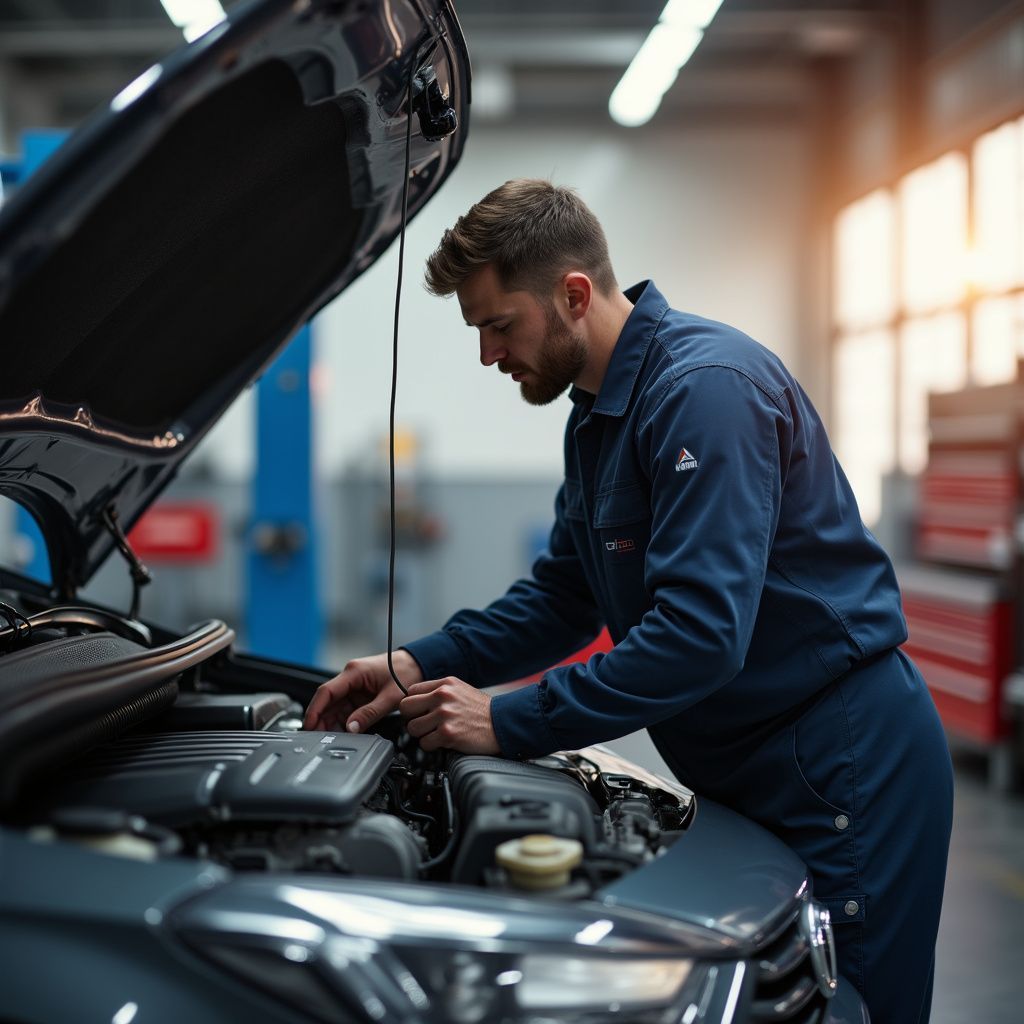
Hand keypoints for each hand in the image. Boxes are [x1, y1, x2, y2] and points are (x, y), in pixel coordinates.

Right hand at [304, 649, 423, 733]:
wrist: (418, 664)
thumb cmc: (406, 673)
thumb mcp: (390, 696)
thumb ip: (370, 713)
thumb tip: (351, 728)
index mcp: (354, 672)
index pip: (326, 692)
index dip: (315, 710)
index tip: (310, 725)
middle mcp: (350, 677)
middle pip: (327, 701)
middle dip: (321, 720)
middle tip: (319, 738)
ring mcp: (354, 685)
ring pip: (335, 706)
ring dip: (332, 722)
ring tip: (330, 738)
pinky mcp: (359, 693)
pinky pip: (346, 708)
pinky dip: (343, 721)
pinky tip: (343, 732)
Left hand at [399, 676, 500, 753]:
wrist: (502, 723)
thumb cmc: (483, 710)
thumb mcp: (461, 690)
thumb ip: (439, 692)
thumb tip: (418, 701)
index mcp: (445, 684)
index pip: (411, 691)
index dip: (414, 704)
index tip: (420, 711)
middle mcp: (443, 696)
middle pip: (405, 707)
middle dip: (413, 718)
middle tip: (425, 724)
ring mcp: (444, 715)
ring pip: (412, 728)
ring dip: (423, 734)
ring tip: (437, 734)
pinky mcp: (447, 733)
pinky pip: (424, 743)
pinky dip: (432, 746)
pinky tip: (444, 742)